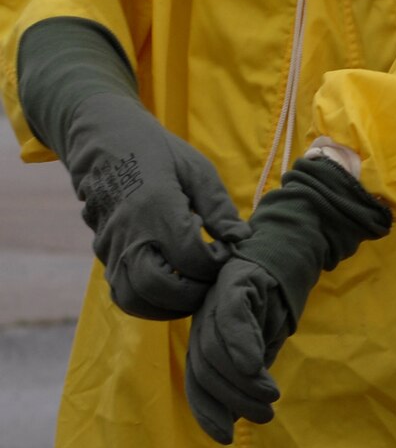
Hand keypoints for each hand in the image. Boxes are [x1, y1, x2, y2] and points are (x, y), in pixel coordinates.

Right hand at [70, 94, 245, 318]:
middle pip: (159, 289)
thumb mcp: (196, 169)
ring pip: (134, 299)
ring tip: (195, 289)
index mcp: (156, 209)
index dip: (216, 263)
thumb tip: (241, 238)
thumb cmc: (157, 152)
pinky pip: (122, 290)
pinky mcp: (103, 254)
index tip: (227, 250)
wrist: (104, 142)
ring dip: (168, 305)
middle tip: (214, 279)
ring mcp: (111, 247)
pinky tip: (172, 285)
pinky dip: (148, 299)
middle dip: (194, 293)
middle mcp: (128, 234)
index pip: (191, 259)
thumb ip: (219, 208)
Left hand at [183, 256, 286, 442]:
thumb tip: (238, 413)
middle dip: (231, 399)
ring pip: (216, 348)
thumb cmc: (281, 296)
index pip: (198, 377)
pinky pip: (231, 317)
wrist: (297, 245)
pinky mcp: (235, 279)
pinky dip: (240, 345)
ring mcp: (215, 296)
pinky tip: (255, 368)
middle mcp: (203, 315)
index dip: (207, 409)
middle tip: (262, 416)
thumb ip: (250, 370)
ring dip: (242, 381)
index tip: (225, 437)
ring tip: (269, 398)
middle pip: (204, 366)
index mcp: (206, 332)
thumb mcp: (264, 340)